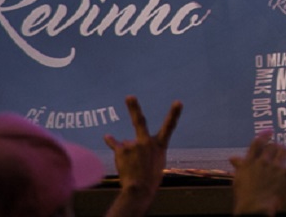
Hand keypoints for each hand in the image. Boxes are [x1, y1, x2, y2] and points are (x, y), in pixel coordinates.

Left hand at [103, 95, 181, 210]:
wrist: (140, 189)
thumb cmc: (150, 177)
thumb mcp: (155, 160)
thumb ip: (144, 148)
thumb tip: (126, 140)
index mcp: (160, 144)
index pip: (169, 126)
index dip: (174, 113)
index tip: (178, 102)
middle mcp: (147, 142)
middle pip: (139, 121)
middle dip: (134, 108)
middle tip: (129, 96)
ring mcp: (133, 145)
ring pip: (128, 144)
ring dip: (128, 153)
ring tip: (132, 165)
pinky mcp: (122, 150)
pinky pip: (116, 144)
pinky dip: (112, 141)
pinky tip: (107, 136)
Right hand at [230, 132, 285, 215]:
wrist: (254, 207)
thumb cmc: (245, 195)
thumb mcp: (238, 179)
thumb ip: (239, 166)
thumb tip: (233, 157)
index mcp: (249, 162)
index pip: (257, 143)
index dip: (264, 135)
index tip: (269, 131)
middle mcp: (262, 162)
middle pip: (272, 146)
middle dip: (276, 145)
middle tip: (279, 147)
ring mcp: (274, 167)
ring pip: (283, 151)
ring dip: (285, 150)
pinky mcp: (284, 173)